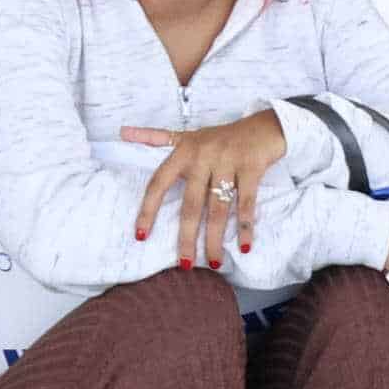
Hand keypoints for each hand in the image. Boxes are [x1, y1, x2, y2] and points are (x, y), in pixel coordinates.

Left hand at [119, 109, 288, 267]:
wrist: (265, 124)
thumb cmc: (222, 135)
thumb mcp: (188, 135)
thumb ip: (155, 137)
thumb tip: (122, 132)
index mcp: (184, 151)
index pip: (159, 183)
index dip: (148, 210)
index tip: (142, 236)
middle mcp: (203, 156)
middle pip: (191, 204)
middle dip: (187, 237)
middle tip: (184, 264)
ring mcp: (228, 161)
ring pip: (218, 209)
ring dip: (215, 238)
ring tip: (213, 262)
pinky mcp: (252, 168)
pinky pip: (247, 204)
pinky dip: (246, 227)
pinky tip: (243, 247)